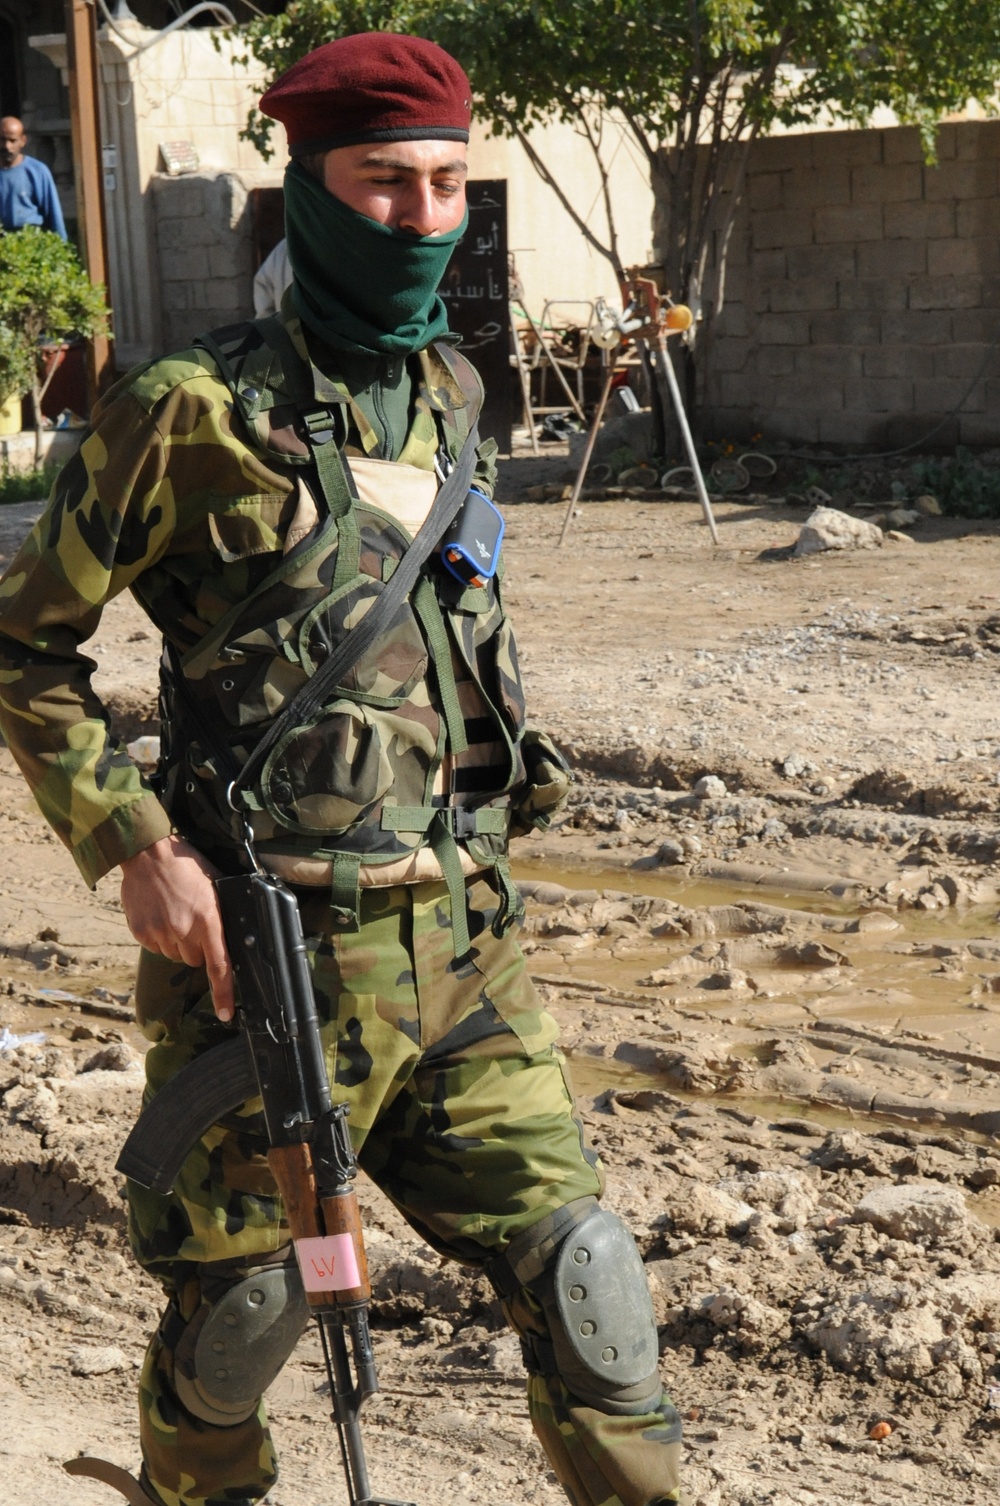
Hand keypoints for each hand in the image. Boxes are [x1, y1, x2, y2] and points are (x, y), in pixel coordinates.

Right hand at [120, 835, 235, 1021]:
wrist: (149, 852)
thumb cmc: (189, 866)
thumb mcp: (216, 886)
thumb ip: (222, 915)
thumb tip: (235, 937)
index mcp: (209, 920)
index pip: (219, 966)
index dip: (223, 994)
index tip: (226, 1014)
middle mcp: (184, 931)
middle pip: (195, 960)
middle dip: (197, 948)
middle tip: (194, 922)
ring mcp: (160, 933)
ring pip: (174, 955)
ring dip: (178, 942)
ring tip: (175, 913)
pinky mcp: (142, 932)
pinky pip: (156, 946)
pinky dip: (159, 936)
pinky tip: (160, 914)